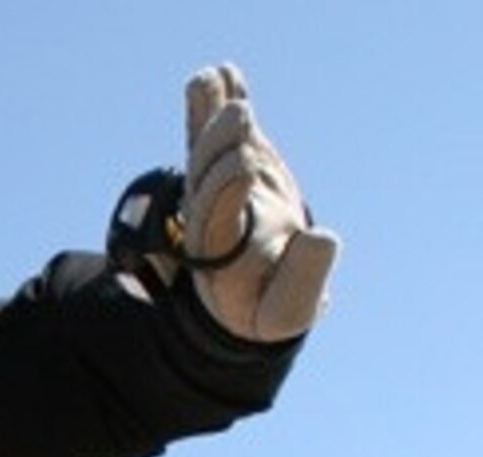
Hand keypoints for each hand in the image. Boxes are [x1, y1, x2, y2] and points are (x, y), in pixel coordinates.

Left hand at [180, 63, 339, 342]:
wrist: (253, 296)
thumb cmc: (272, 308)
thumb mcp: (289, 310)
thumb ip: (303, 280)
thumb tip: (321, 235)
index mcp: (220, 256)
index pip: (215, 221)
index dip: (226, 190)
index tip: (245, 162)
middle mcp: (209, 221)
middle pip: (203, 183)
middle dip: (218, 148)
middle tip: (238, 115)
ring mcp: (214, 194)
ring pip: (204, 156)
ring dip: (209, 120)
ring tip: (213, 82)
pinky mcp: (226, 174)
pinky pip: (211, 140)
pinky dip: (212, 109)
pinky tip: (219, 77)